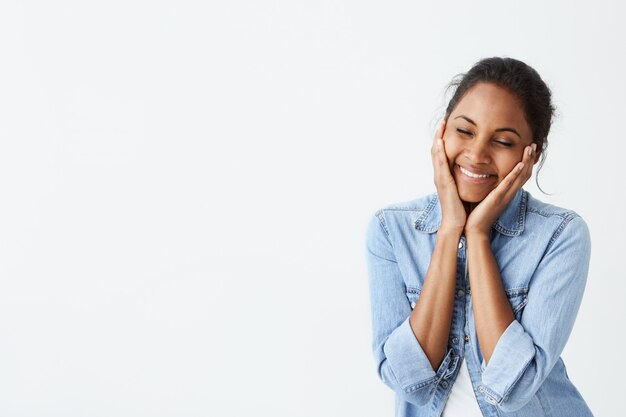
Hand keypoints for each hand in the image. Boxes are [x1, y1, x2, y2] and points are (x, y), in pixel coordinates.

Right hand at [431, 119, 465, 234]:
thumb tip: (474, 174)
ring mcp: (439, 178)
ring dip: (437, 138)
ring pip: (435, 154)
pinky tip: (440, 141)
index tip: (447, 128)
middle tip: (442, 120)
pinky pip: (440, 163)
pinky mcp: (443, 182)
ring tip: (441, 124)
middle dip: (438, 135)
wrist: (456, 225)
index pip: (442, 155)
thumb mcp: (463, 191)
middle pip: (436, 150)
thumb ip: (466, 182)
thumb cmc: (462, 210)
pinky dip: (439, 151)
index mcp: (445, 177)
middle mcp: (440, 176)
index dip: (443, 141)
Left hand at [464, 143, 536, 235]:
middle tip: (534, 144)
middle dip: (530, 158)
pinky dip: (515, 174)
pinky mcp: (497, 199)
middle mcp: (508, 194)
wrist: (474, 229)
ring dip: (526, 162)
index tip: (529, 150)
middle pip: (525, 174)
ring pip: (520, 177)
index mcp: (506, 193)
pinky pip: (508, 185)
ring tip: (530, 148)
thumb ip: (489, 187)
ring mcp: (504, 196)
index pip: (520, 176)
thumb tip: (484, 176)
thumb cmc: (477, 214)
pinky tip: (520, 164)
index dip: (527, 163)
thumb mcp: (486, 197)